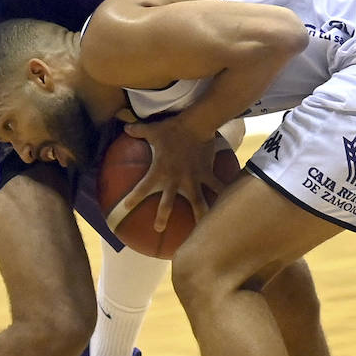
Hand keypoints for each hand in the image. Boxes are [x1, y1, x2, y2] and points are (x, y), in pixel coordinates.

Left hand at [119, 118, 227, 233]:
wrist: (196, 124)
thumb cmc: (172, 128)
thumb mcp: (152, 130)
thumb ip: (138, 130)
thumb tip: (125, 127)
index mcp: (159, 171)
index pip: (142, 187)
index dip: (133, 198)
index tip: (126, 207)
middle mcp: (175, 179)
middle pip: (167, 204)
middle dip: (162, 218)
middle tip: (158, 229)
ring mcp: (193, 179)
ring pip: (197, 203)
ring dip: (199, 217)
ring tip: (202, 231)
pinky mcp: (207, 174)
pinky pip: (217, 187)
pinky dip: (224, 195)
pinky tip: (230, 205)